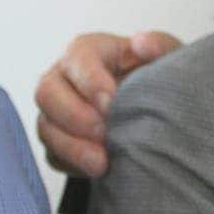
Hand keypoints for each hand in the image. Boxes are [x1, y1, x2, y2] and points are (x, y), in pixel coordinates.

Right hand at [34, 30, 181, 177]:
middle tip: (104, 134)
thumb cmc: (157, 79)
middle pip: (46, 92)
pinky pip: (52, 154)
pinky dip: (72, 164)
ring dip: (72, 147)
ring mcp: (56, 111)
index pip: (77, 59)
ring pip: (45, 127)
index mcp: (89, 51)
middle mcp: (63, 78)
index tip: (111, 104)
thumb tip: (141, 42)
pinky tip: (97, 171)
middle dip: (74, 116)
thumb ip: (160, 45)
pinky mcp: (58, 140)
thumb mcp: (167, 57)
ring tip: (102, 162)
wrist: (156, 112)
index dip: (90, 82)